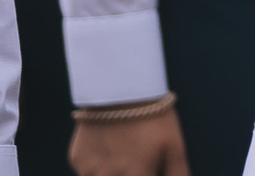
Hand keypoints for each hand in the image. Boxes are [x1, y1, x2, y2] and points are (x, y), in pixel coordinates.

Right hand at [69, 108, 187, 175]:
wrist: (120, 87)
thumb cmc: (153, 117)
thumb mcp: (174, 145)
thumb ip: (178, 173)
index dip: (147, 175)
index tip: (148, 168)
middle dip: (130, 173)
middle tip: (135, 160)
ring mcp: (88, 171)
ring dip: (111, 173)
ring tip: (124, 153)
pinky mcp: (76, 160)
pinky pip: (87, 171)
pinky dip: (97, 167)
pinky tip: (109, 146)